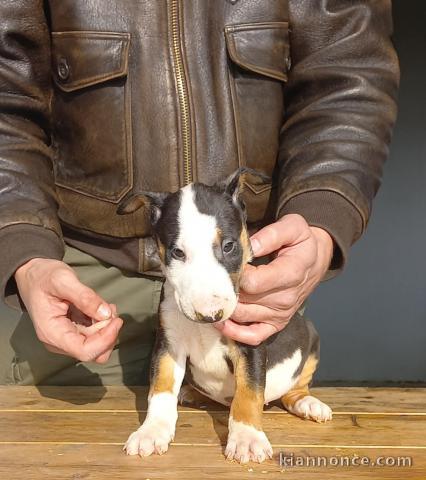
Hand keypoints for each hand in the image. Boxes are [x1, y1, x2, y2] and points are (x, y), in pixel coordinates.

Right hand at [15, 258, 122, 362]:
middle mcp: (59, 342)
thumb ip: (85, 297)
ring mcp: (66, 338)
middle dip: (108, 332)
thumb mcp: (63, 280)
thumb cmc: (43, 276)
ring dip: (107, 327)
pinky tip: (103, 308)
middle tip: (111, 309)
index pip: (85, 351)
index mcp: (52, 333)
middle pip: (94, 351)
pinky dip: (103, 324)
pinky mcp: (73, 332)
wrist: (32, 274)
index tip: (116, 319)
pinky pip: (94, 336)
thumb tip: (105, 314)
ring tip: (107, 305)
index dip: (105, 339)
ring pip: (97, 345)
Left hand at [215, 214, 333, 344]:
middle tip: (207, 280)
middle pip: (244, 301)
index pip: (252, 282)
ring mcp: (281, 314)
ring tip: (208, 296)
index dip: (233, 274)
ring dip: (223, 309)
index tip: (225, 263)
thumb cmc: (301, 242)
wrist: (315, 260)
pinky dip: (235, 334)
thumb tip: (247, 247)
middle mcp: (286, 299)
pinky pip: (254, 336)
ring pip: (243, 317)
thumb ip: (270, 235)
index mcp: (290, 273)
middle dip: (223, 291)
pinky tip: (221, 323)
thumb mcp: (293, 227)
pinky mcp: (276, 324)